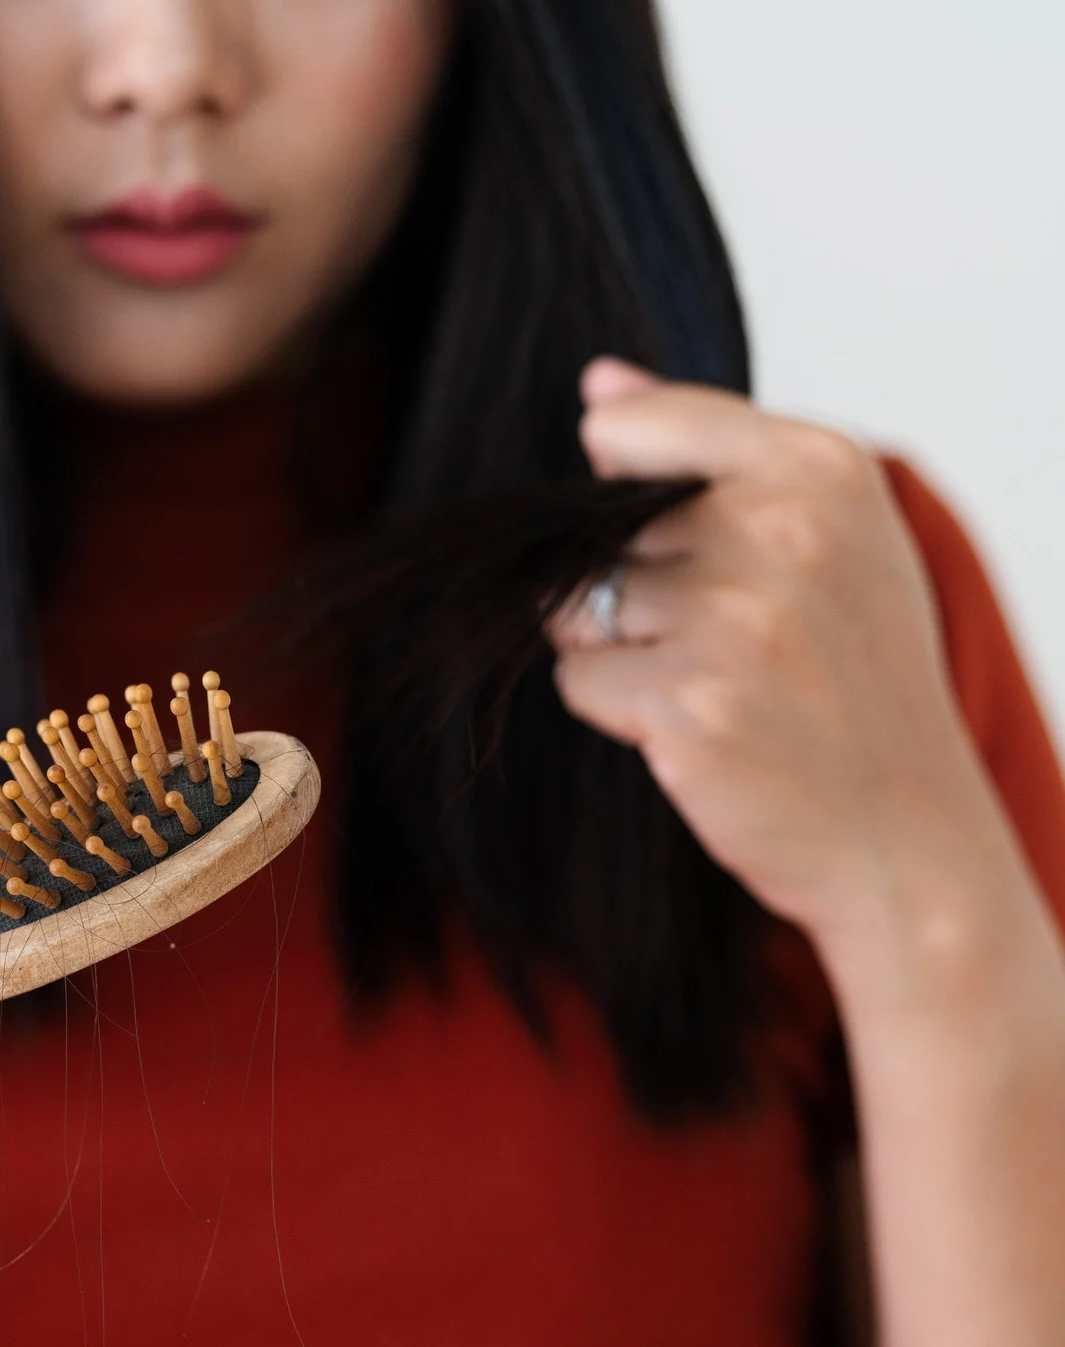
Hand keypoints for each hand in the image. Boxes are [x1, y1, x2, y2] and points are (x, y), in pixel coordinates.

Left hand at [547, 358, 1007, 946]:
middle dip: (631, 586)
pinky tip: (698, 728)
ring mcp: (736, 617)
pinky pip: (579, 678)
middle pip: (594, 530)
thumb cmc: (854, 677)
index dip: (628, 494)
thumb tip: (598, 385)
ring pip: (575, 605)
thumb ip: (705, 445)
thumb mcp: (823, 533)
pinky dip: (618, 710)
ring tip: (714, 681)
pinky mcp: (689, 702)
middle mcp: (781, 528)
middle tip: (731, 641)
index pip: (629, 428)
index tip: (699, 544)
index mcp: (820, 466)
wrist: (903, 831)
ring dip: (618, 650)